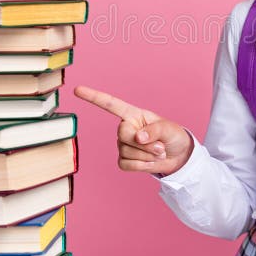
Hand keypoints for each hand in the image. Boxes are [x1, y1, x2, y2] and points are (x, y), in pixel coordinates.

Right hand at [73, 85, 193, 175]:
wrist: (178, 156)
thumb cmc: (173, 136)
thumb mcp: (169, 129)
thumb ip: (154, 130)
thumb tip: (138, 137)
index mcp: (134, 114)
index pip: (111, 105)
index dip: (94, 97)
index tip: (77, 90)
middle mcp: (126, 128)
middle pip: (123, 135)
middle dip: (144, 145)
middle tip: (160, 147)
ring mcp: (123, 144)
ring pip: (126, 152)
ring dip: (147, 156)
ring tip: (158, 152)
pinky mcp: (124, 160)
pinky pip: (127, 165)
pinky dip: (142, 166)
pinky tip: (150, 162)